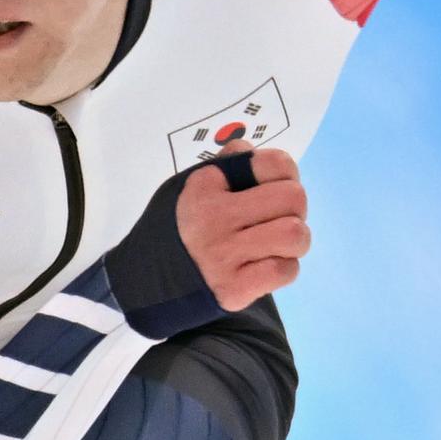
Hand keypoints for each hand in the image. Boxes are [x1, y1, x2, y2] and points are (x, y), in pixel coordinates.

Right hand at [177, 147, 309, 310]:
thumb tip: (251, 150)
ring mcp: (222, 255)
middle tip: (276, 220)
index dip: (284, 176)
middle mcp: (212, 218)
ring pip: (295, 235)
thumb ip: (225, 165)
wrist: (145, 281)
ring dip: (294, 242)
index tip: (269, 190)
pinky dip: (284, 269)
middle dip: (295, 210)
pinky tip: (264, 267)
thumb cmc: (177, 228)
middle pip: (294, 198)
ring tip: (274, 245)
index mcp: (205, 185)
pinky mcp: (232, 289)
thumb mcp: (189, 185)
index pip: (276, 164)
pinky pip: (286, 271)